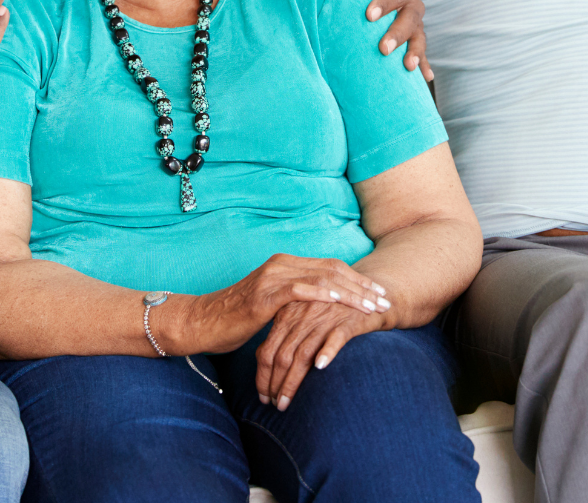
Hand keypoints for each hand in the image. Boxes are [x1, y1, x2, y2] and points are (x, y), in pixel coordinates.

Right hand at [181, 254, 389, 356]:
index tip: (379, 292)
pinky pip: (301, 291)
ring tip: (372, 307)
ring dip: (352, 293)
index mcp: (286, 264)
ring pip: (322, 278)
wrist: (202, 323)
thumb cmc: (236, 319)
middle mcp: (282, 264)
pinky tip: (342, 303)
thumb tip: (321, 311)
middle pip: (332, 269)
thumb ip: (294, 301)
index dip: (357, 278)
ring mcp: (273, 277)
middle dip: (362, 285)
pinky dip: (325, 296)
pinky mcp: (265, 295)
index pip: (330, 267)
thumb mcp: (271, 307)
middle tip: (385, 299)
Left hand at [255, 298, 383, 410]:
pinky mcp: (347, 322)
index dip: (262, 376)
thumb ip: (283, 333)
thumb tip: (262, 359)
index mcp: (287, 313)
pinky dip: (327, 352)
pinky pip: (335, 338)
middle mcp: (302, 315)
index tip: (263, 397)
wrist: (365, 294)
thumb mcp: (302, 316)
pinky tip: (320, 368)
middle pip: (281, 355)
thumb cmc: (328, 309)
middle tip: (273, 406)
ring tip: (285, 403)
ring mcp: (324, 318)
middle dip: (274, 385)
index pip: (267, 350)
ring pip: (302, 354)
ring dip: (291, 383)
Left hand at [366, 0, 432, 80]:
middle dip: (398, 33)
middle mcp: (412, 4)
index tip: (368, 15)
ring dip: (415, 51)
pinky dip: (425, 65)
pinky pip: (421, 53)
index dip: (387, 1)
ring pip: (419, 37)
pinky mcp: (412, 39)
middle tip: (383, 48)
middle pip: (411, 18)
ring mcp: (415, 23)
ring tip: (408, 66)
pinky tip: (426, 78)